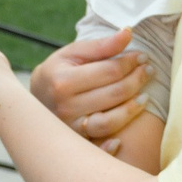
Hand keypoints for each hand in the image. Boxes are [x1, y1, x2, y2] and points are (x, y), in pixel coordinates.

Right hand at [30, 28, 149, 149]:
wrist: (32, 104)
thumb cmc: (57, 73)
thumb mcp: (73, 54)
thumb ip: (101, 46)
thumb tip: (129, 33)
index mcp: (64, 81)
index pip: (109, 71)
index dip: (130, 62)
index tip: (142, 56)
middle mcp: (65, 106)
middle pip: (113, 95)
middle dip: (137, 80)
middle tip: (149, 71)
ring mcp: (70, 127)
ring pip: (109, 122)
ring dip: (132, 109)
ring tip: (145, 97)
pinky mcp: (74, 142)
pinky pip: (97, 148)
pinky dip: (110, 147)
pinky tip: (121, 139)